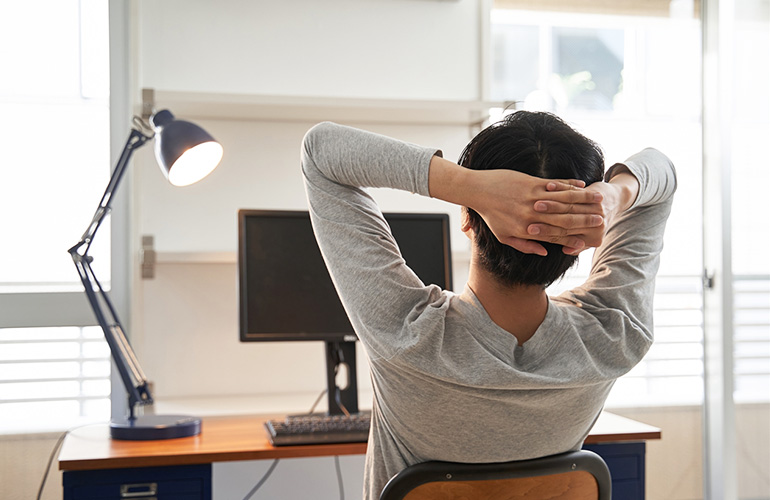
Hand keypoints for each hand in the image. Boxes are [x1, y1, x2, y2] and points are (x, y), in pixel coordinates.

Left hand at [467, 169, 603, 255]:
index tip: (588, 239)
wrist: (479, 190)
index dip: (574, 238)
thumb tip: (545, 252)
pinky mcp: (532, 183)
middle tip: (602, 220)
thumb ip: (525, 246)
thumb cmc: (490, 215)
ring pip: (564, 201)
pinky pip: (556, 185)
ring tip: (599, 200)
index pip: (555, 236)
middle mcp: (532, 215)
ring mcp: (533, 198)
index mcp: (526, 230)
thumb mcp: (504, 235)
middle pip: (564, 219)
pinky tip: (582, 185)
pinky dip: (570, 185)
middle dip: (585, 220)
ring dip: (583, 200)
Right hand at [527, 167, 638, 254]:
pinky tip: (548, 187)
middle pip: (566, 221)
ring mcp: (597, 210)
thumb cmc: (596, 223)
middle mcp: (597, 226)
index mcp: (594, 238)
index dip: (545, 233)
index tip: (529, 230)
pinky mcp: (596, 196)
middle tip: (530, 215)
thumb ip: (577, 247)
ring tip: (536, 202)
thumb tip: (566, 251)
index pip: (563, 236)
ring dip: (551, 203)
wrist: (615, 202)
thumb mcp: (592, 238)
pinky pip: (576, 193)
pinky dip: (562, 188)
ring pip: (570, 207)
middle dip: (546, 218)